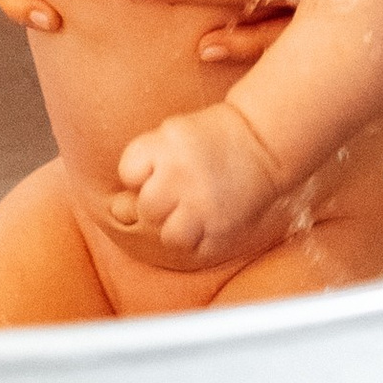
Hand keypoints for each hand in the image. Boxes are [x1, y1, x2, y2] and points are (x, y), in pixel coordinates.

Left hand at [113, 102, 286, 262]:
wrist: (266, 141)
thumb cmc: (213, 139)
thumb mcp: (176, 134)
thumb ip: (146, 165)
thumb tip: (116, 213)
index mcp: (168, 142)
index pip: (129, 171)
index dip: (142, 172)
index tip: (162, 166)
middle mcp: (182, 173)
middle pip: (147, 206)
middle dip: (159, 201)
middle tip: (182, 190)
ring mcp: (203, 203)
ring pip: (168, 234)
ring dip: (178, 224)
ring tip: (195, 207)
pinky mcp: (221, 228)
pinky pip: (195, 248)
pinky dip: (199, 238)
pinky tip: (210, 218)